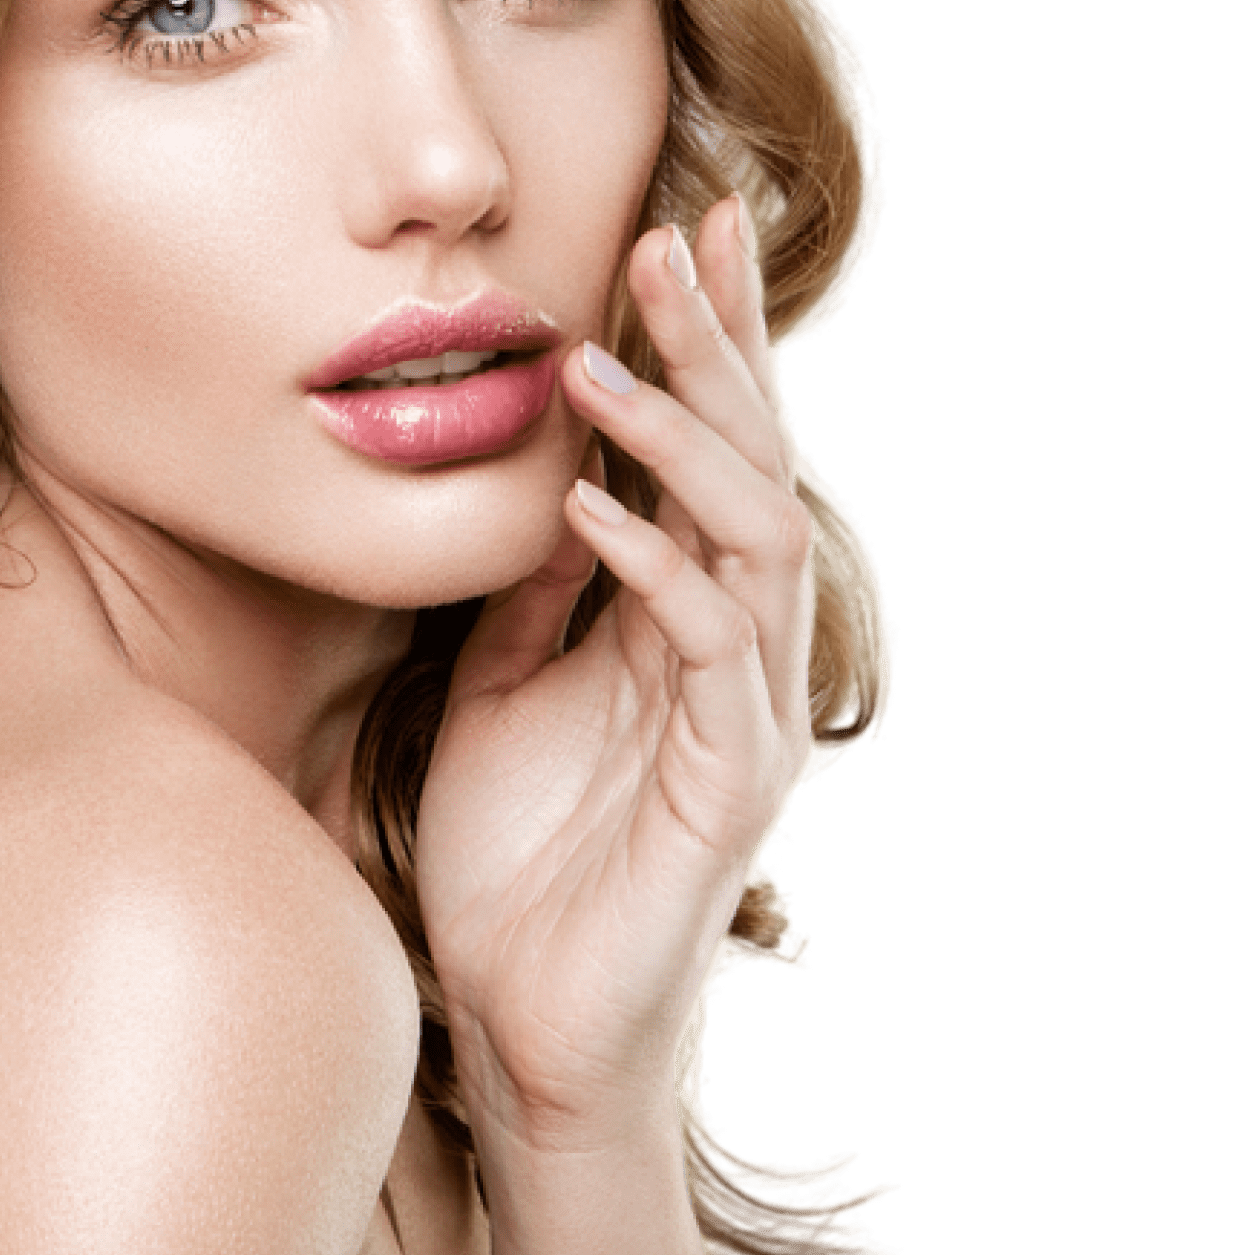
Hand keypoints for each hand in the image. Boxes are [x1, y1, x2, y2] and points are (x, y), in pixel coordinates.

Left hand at [414, 193, 814, 1149]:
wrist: (519, 1024)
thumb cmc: (514, 863)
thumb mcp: (498, 688)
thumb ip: (535, 593)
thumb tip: (548, 479)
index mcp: (682, 619)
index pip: (709, 452)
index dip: (705, 343)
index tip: (681, 229)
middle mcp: (734, 650)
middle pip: (754, 465)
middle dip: (717, 349)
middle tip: (673, 238)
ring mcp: (742, 712)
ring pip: (756, 535)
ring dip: (681, 439)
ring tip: (602, 360)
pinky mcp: (726, 780)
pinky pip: (711, 645)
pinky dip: (652, 565)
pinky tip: (588, 505)